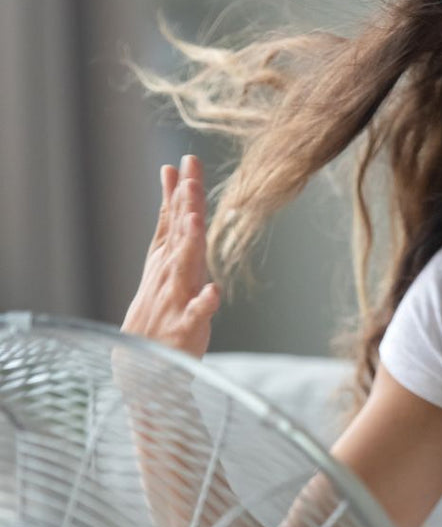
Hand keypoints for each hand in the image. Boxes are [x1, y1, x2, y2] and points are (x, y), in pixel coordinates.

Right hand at [121, 154, 219, 358]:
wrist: (143, 365)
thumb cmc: (161, 307)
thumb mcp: (165, 260)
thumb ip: (172, 221)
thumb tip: (174, 178)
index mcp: (167, 259)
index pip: (173, 219)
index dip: (180, 190)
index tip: (186, 161)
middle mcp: (170, 274)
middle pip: (179, 235)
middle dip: (184, 205)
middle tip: (189, 176)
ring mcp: (177, 299)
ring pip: (184, 267)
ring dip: (189, 244)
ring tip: (193, 220)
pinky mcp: (186, 327)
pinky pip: (197, 314)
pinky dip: (205, 303)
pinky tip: (214, 291)